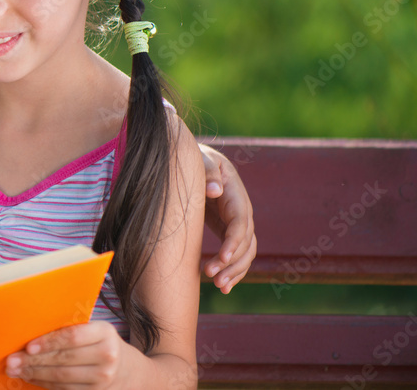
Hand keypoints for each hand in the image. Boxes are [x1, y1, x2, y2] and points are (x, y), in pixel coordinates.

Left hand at [4, 321, 130, 388]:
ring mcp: (103, 378)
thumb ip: (70, 329)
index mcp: (104, 333)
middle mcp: (107, 356)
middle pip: (64, 359)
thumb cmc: (100, 343)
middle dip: (34, 361)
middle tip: (12, 360)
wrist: (129, 370)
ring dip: (35, 374)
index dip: (49, 342)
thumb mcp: (93, 330)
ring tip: (15, 370)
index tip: (28, 346)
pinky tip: (31, 378)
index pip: (72, 337)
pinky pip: (65, 389)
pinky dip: (45, 384)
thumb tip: (31, 329)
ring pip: (62, 378)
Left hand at [200, 143, 256, 292]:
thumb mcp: (203, 160)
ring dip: (234, 271)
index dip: (234, 241)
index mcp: (236, 196)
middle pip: (246, 243)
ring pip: (246, 253)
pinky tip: (224, 287)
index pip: (240, 223)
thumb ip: (208, 172)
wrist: (203, 164)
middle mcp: (242, 213)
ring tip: (218, 285)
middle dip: (232, 263)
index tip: (222, 257)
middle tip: (213, 277)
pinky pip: (238, 255)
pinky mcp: (230, 232)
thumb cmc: (201, 160)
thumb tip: (215, 189)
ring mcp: (238, 224)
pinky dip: (234, 271)